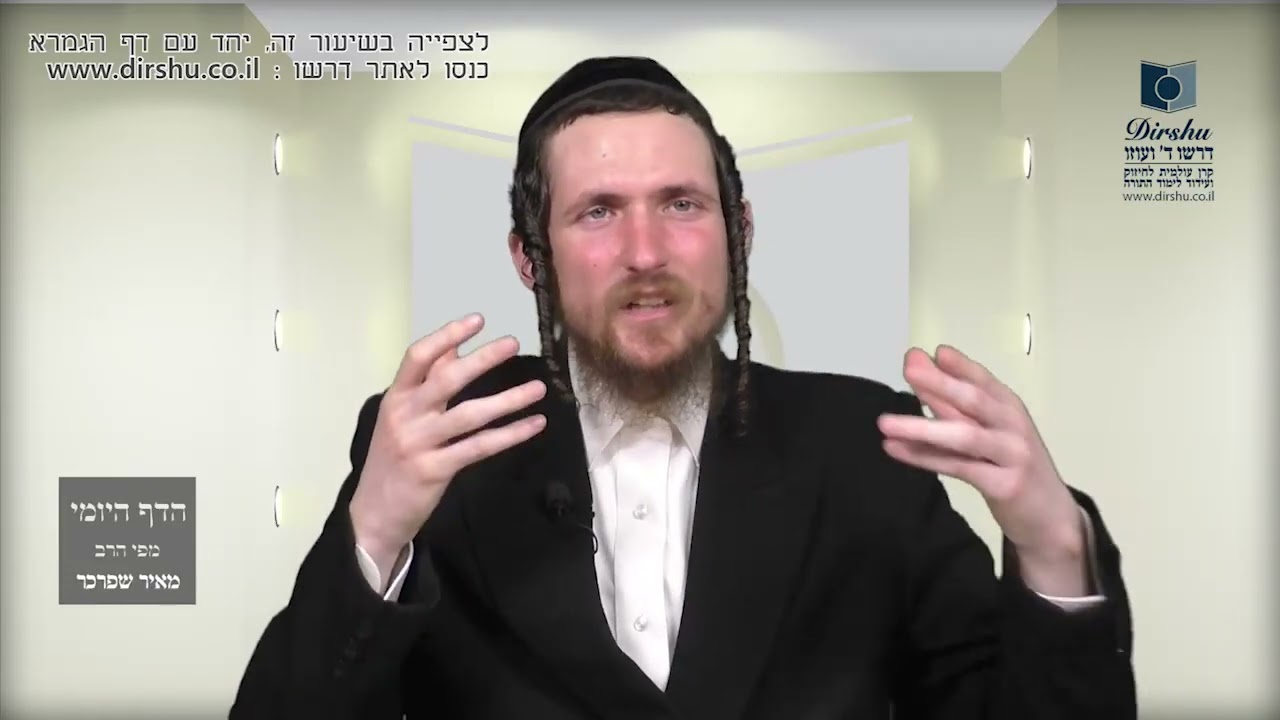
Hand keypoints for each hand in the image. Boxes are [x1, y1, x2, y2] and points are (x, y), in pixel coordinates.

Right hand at [349, 313, 547, 574]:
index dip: (448, 335)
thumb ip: (425, 382)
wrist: (373, 514)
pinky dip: (509, 434)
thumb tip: (452, 348)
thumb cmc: (392, 459)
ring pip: (469, 414)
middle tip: (513, 343)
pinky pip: (479, 447)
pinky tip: (533, 424)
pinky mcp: (435, 470)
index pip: (418, 357)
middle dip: (482, 359)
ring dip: (508, 399)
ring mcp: (419, 443)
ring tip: (538, 389)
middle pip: (447, 379)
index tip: (478, 319)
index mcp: (395, 397)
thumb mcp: (401, 416)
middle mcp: (405, 416)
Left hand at [877, 346, 1086, 592]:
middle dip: (940, 383)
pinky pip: (958, 468)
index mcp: (1009, 407)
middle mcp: (1013, 425)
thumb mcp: (985, 431)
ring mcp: (1012, 455)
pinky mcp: (1004, 485)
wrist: (1050, 519)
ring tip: (884, 422)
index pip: (981, 380)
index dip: (956, 365)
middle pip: (975, 400)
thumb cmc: (1011, 466)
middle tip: (909, 368)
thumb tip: (919, 370)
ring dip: (921, 427)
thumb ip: (951, 404)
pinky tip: (895, 450)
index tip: (927, 351)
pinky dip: (924, 458)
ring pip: (964, 436)